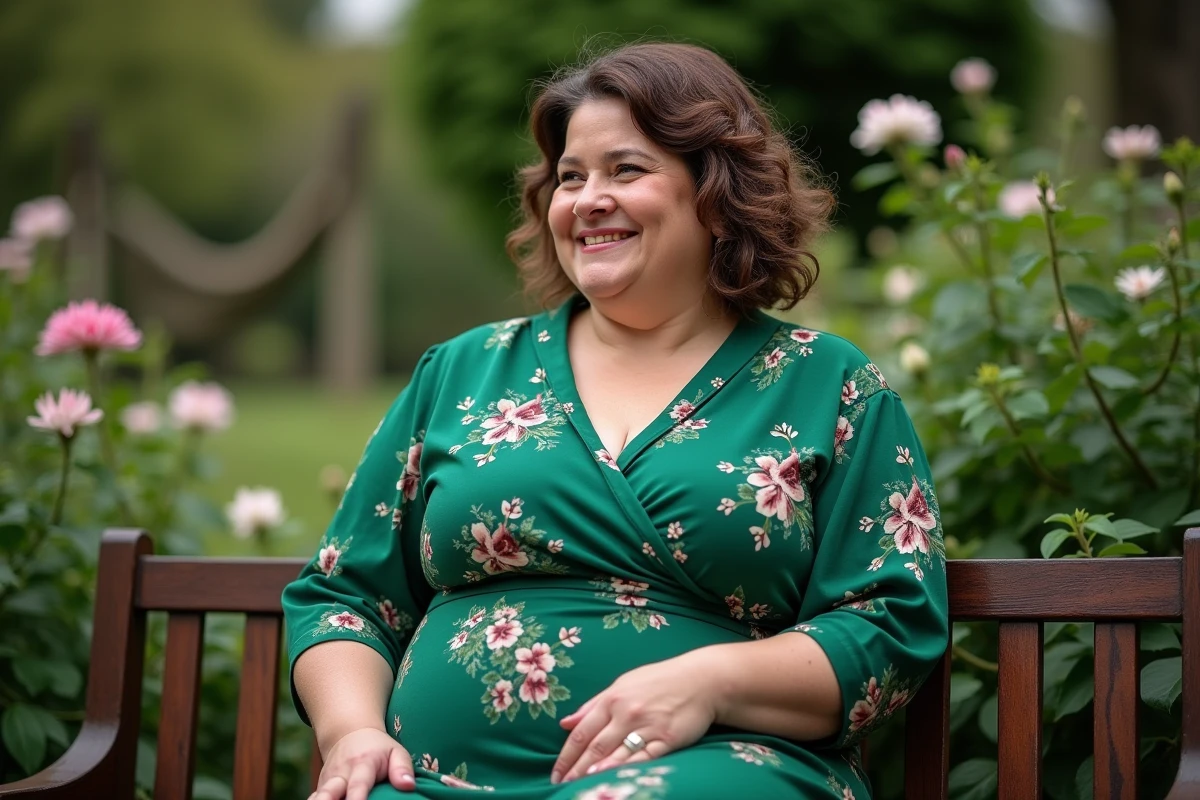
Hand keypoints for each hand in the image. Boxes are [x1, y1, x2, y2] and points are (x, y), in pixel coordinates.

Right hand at [309, 727, 415, 799]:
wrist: (349, 735)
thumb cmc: (378, 748)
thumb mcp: (395, 751)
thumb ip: (402, 767)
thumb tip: (408, 786)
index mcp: (363, 764)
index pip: (359, 784)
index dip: (357, 797)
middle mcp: (341, 773)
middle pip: (329, 791)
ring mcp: (328, 781)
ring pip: (318, 796)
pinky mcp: (320, 787)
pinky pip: (314, 798)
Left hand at [550, 652, 717, 782]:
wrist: (701, 680)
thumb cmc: (659, 681)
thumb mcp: (623, 684)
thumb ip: (594, 704)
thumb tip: (566, 722)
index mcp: (612, 699)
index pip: (582, 732)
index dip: (566, 754)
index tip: (555, 772)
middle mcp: (626, 713)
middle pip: (595, 747)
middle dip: (575, 769)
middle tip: (561, 785)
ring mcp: (647, 727)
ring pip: (616, 754)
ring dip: (595, 771)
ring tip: (578, 787)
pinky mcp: (667, 739)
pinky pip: (643, 758)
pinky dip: (626, 768)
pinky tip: (612, 778)